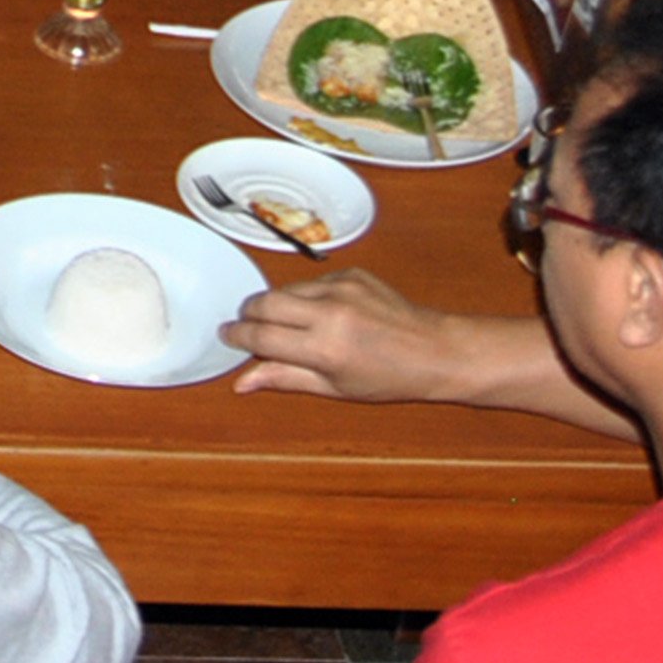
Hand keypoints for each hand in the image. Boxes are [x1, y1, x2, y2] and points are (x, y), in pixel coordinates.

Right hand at [222, 270, 477, 401]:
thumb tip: (243, 382)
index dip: (237, 337)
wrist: (434, 350)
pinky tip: (323, 315)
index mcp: (324, 348)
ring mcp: (341, 288)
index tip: (227, 337)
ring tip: (291, 325)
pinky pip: (312, 282)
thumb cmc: (389, 378)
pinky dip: (306, 297)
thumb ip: (284, 378)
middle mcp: (330, 313)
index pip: (260, 337)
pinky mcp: (351, 273)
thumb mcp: (334, 388)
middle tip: (247, 327)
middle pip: (264, 302)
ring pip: (286, 289)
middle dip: (248, 314)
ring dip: (277, 305)